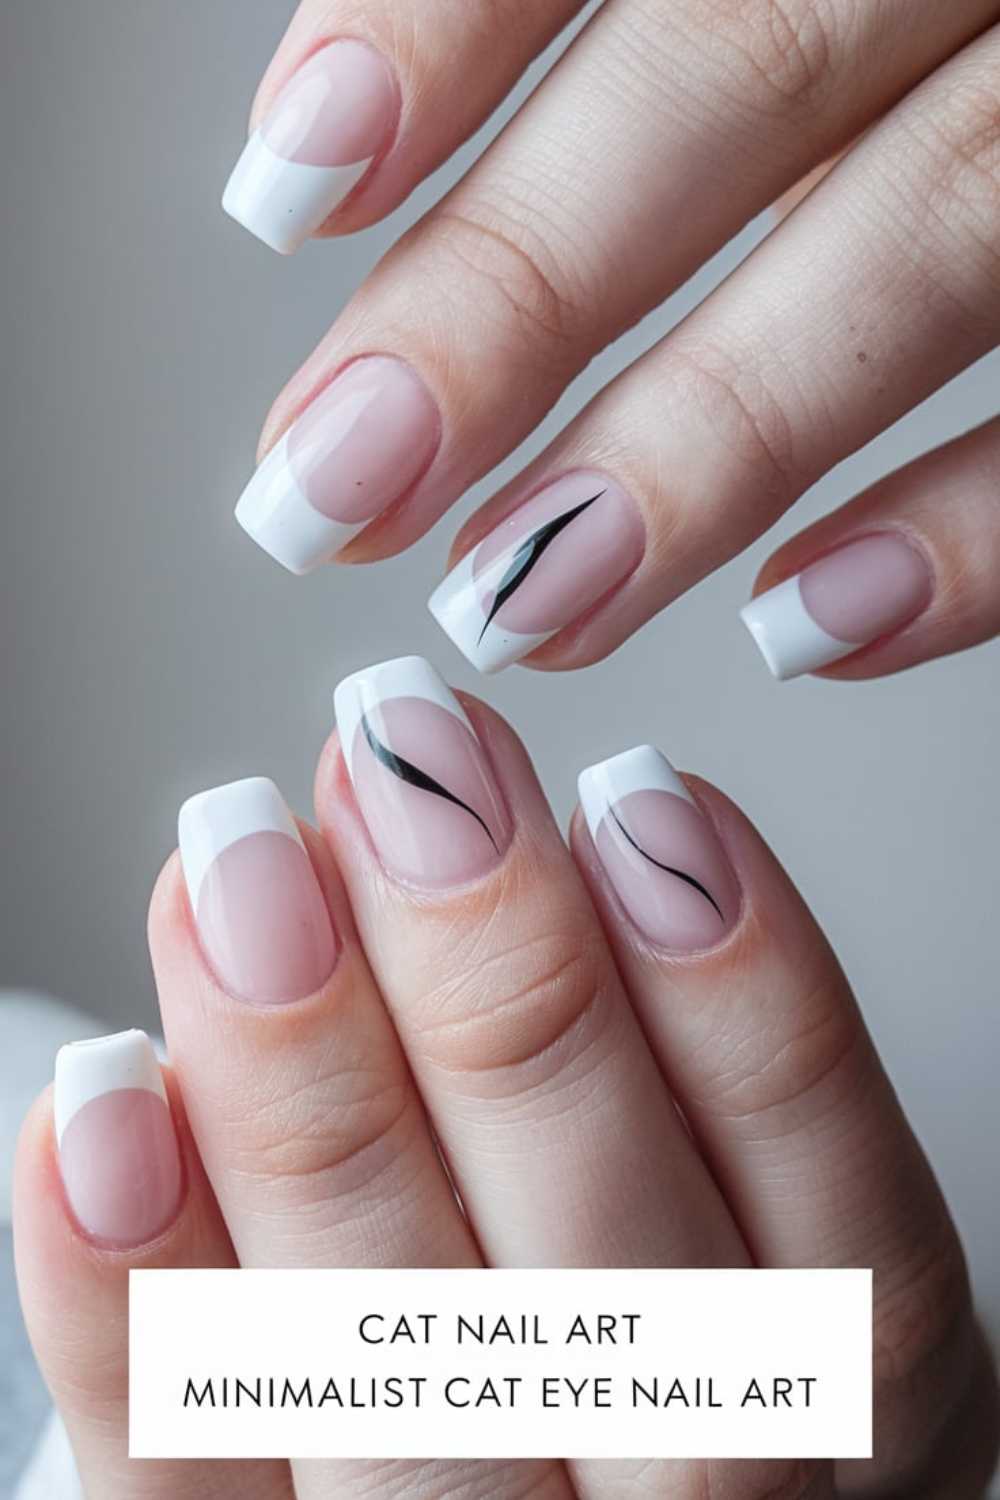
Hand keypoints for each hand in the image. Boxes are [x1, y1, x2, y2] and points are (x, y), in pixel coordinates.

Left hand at [15, 659, 998, 1495]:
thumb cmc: (674, 1371)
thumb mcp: (778, 1252)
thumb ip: (703, 1082)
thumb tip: (629, 840)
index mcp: (835, 1417)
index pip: (832, 1226)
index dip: (742, 999)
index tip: (635, 800)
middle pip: (607, 1294)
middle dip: (504, 995)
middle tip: (408, 781)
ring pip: (394, 1379)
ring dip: (305, 1102)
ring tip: (242, 877)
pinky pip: (187, 1494)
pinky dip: (133, 1303)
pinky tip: (105, 1110)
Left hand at [225, 1, 999, 681]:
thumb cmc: (941, 1)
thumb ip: (690, 14)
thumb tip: (394, 111)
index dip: (449, 15)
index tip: (294, 182)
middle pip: (756, 60)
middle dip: (526, 285)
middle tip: (338, 479)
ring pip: (942, 236)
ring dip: (714, 441)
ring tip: (529, 593)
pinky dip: (982, 527)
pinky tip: (812, 622)